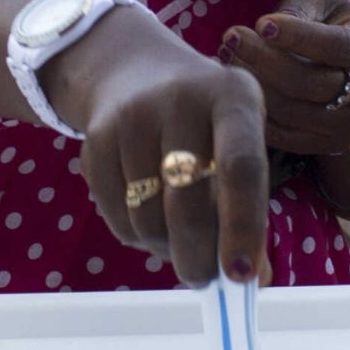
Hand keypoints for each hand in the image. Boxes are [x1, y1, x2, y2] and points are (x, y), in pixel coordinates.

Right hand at [51, 6, 271, 286]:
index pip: (241, 166)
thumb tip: (254, 279)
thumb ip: (251, 204)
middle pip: (187, 204)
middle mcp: (181, 100)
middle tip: (204, 278)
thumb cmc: (207, 122)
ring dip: (166, 248)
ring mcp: (132, 117)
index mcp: (233, 96)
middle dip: (198, 257)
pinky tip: (151, 217)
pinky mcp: (95, 139)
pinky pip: (117, 217)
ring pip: (148, 219)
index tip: (242, 276)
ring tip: (179, 238)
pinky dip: (138, 236)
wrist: (134, 71)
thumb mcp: (239, 140)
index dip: (243, 226)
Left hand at [218, 0, 349, 155]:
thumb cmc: (328, 25)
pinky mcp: (330, 145)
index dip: (298, 36)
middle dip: (264, 60)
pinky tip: (235, 88)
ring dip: (253, 85)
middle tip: (230, 39)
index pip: (336, 45)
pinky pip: (285, 136)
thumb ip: (297, 11)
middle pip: (311, 83)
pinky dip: (256, 112)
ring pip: (294, 112)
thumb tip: (266, 29)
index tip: (262, 23)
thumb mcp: (319, 5)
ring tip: (226, 58)